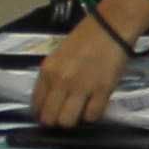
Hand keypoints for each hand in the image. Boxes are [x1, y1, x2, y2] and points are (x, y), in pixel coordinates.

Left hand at [31, 0, 148, 130]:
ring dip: (74, 120)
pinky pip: (91, 116)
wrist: (111, 27)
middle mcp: (61, 82)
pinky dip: (93, 114)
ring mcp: (81, 88)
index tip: (50, 113)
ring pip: (68, 121)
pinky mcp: (102, 92)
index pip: (36, 105)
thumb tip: (53, 100)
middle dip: (56, 121)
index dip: (42, 114)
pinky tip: (95, 104)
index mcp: (47, 71)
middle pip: (50, 118)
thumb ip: (53, 77)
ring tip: (80, 111)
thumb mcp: (59, 56)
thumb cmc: (86, 38)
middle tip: (65, 116)